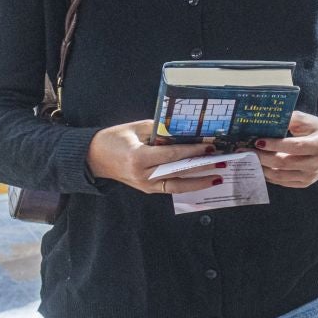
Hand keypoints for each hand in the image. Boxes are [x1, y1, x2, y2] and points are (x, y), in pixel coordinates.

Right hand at [87, 120, 220, 195]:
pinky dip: (188, 185)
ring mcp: (145, 185)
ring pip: (178, 186)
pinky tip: (203, 181)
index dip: (192, 151)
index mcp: (138, 158)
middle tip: (223, 162)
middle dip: (202, 168)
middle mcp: (143, 175)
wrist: (94, 158)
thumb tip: (184, 131)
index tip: (210, 147)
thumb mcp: (136, 128)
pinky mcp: (147, 189)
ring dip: (199, 182)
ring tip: (218, 176)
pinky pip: (171, 188)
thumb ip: (161, 131)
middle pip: (179, 172)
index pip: (172, 155)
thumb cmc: (114, 139)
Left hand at [255, 112, 317, 189]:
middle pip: (283, 163)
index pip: (294, 147)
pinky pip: (282, 182)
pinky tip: (259, 166)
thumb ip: (290, 119)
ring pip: (280, 175)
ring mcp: (309, 176)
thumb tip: (267, 120)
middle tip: (245, 150)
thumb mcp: (310, 121)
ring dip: (261, 167)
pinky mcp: (304, 183)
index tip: (258, 140)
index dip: (274, 145)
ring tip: (249, 158)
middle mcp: (315, 163)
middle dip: (262, 157)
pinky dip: (268, 175)